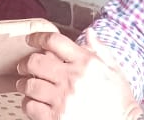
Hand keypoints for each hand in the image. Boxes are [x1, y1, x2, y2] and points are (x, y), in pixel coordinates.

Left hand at [17, 32, 140, 119]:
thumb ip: (100, 50)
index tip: (31, 40)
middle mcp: (73, 78)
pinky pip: (31, 106)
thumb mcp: (115, 71)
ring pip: (30, 85)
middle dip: (25, 63)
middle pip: (36, 62)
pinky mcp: (57, 118)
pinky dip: (28, 104)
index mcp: (86, 63)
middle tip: (24, 67)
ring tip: (26, 86)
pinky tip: (33, 103)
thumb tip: (90, 33)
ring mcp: (63, 99)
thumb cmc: (120, 101)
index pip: (54, 41)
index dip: (37, 37)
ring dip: (24, 84)